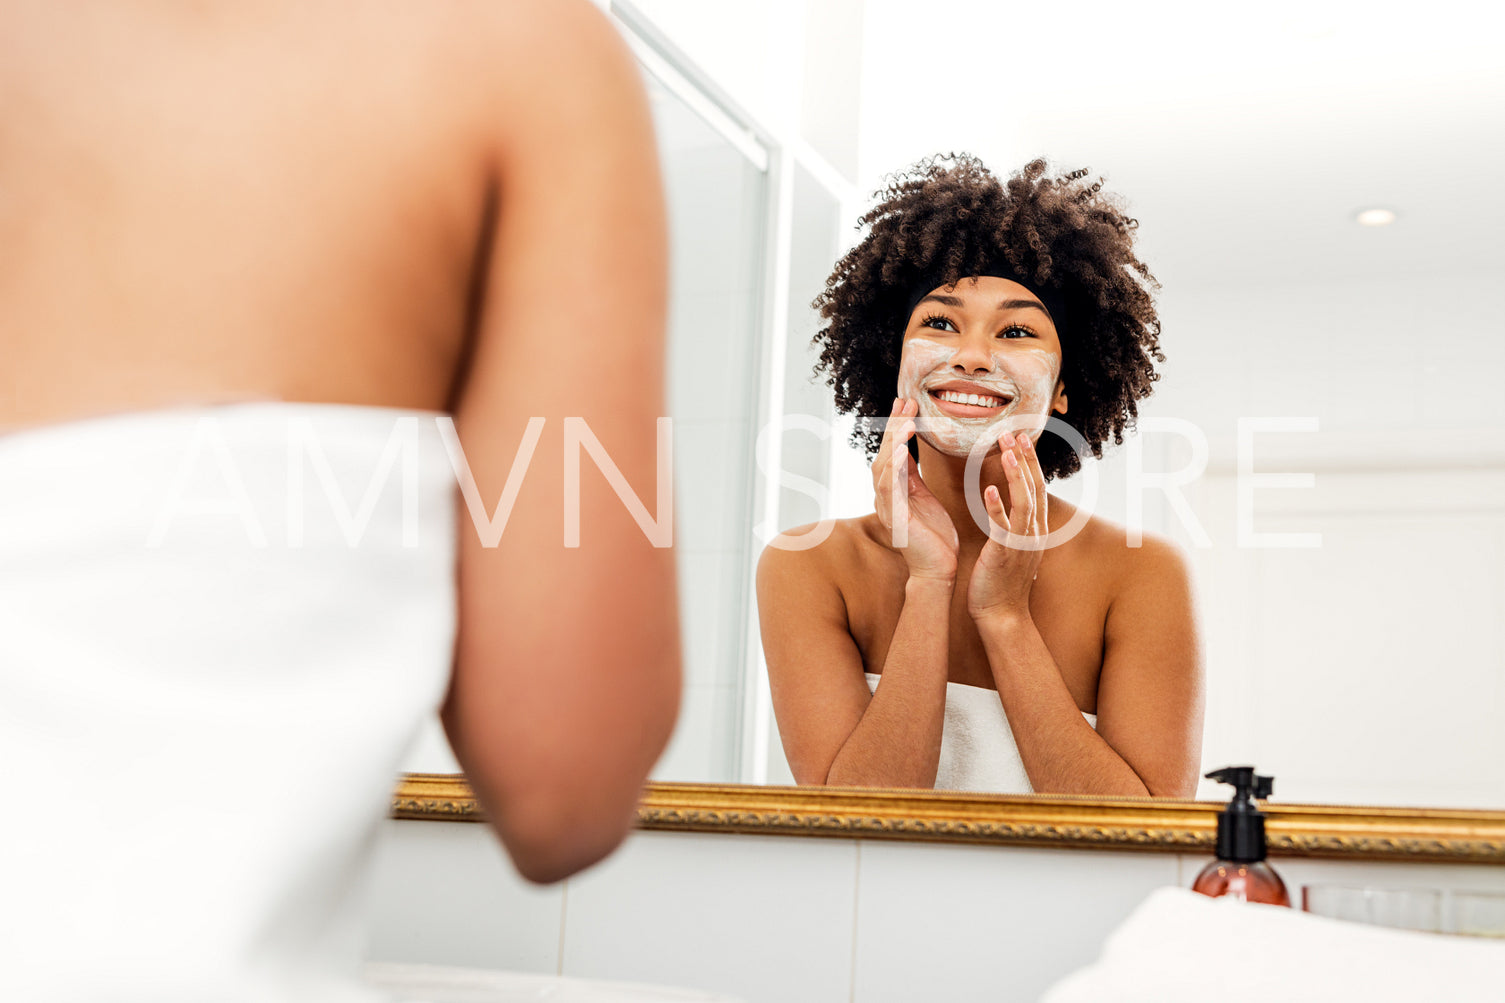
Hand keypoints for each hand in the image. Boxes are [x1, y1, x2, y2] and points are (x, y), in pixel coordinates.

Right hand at [872, 397, 957, 580]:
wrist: (937, 569)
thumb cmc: (934, 537)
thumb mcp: (923, 498)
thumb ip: (913, 476)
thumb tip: (909, 449)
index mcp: (894, 489)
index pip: (893, 451)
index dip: (897, 426)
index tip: (906, 403)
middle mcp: (886, 496)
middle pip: (885, 454)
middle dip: (894, 427)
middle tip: (905, 402)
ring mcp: (888, 507)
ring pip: (884, 467)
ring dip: (893, 442)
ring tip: (905, 421)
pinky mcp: (895, 519)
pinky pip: (889, 488)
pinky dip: (895, 467)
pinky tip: (903, 450)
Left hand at [967, 429, 1047, 622]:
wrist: (1002, 615)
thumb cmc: (1001, 581)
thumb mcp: (1013, 547)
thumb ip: (1014, 523)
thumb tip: (1009, 503)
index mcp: (1034, 529)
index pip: (1036, 488)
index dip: (1030, 463)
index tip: (1022, 439)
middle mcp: (1033, 533)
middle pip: (1034, 488)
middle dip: (1026, 460)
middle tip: (1015, 433)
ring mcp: (1021, 544)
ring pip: (1024, 503)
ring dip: (1015, 475)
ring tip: (1006, 451)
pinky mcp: (1005, 556)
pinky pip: (1003, 529)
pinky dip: (997, 509)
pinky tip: (987, 491)